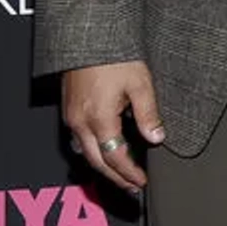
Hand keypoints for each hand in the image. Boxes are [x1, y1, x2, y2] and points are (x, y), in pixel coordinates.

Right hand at [62, 61, 164, 191]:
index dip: (129, 173)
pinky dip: (94, 151)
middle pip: (97, 162)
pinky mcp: (69, 109)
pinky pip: (80, 139)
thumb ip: (148, 114)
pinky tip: (105, 150)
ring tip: (122, 174)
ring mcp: (72, 117)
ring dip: (104, 166)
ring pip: (86, 152)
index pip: (115, 157)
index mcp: (99, 119)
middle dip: (115, 177)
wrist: (89, 38)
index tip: (142, 182)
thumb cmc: (114, 57)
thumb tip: (157, 138)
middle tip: (132, 187)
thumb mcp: (140, 83)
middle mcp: (80, 122)